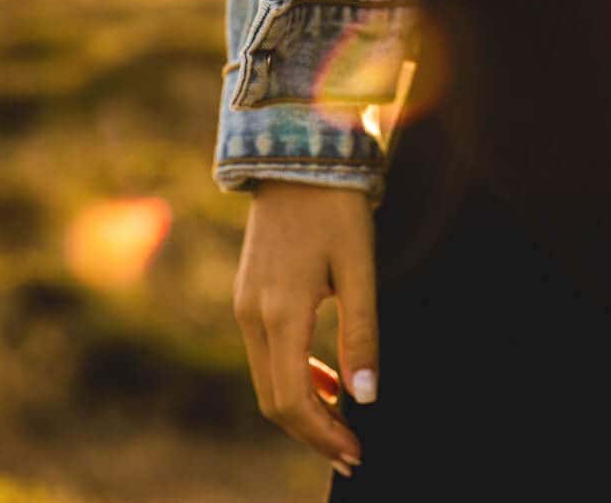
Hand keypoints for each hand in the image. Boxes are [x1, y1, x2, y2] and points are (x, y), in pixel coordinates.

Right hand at [233, 181, 376, 477]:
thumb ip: (362, 332)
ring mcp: (245, 306)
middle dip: (313, 432)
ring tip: (347, 424)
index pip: (292, 399)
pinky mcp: (249, 296)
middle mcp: (252, 316)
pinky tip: (329, 381)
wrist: (297, 157)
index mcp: (280, 312)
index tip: (356, 452)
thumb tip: (366, 396)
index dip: (323, 434)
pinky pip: (267, 354)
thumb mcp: (360, 268)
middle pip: (274, 399)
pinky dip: (295, 377)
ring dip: (305, 407)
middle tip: (353, 452)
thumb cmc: (337, 208)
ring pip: (268, 379)